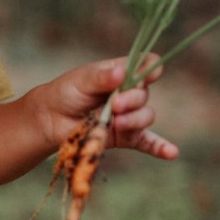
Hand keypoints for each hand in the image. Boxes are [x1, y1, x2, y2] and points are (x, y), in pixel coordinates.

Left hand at [46, 55, 178, 160]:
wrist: (48, 120)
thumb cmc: (65, 93)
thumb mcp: (81, 80)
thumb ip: (101, 78)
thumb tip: (121, 73)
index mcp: (120, 74)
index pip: (145, 66)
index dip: (150, 69)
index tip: (145, 76)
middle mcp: (128, 94)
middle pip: (145, 95)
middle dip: (132, 100)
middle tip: (114, 105)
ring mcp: (126, 116)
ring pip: (146, 117)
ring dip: (134, 120)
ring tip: (116, 122)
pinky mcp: (123, 137)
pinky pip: (147, 143)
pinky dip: (159, 147)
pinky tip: (171, 153)